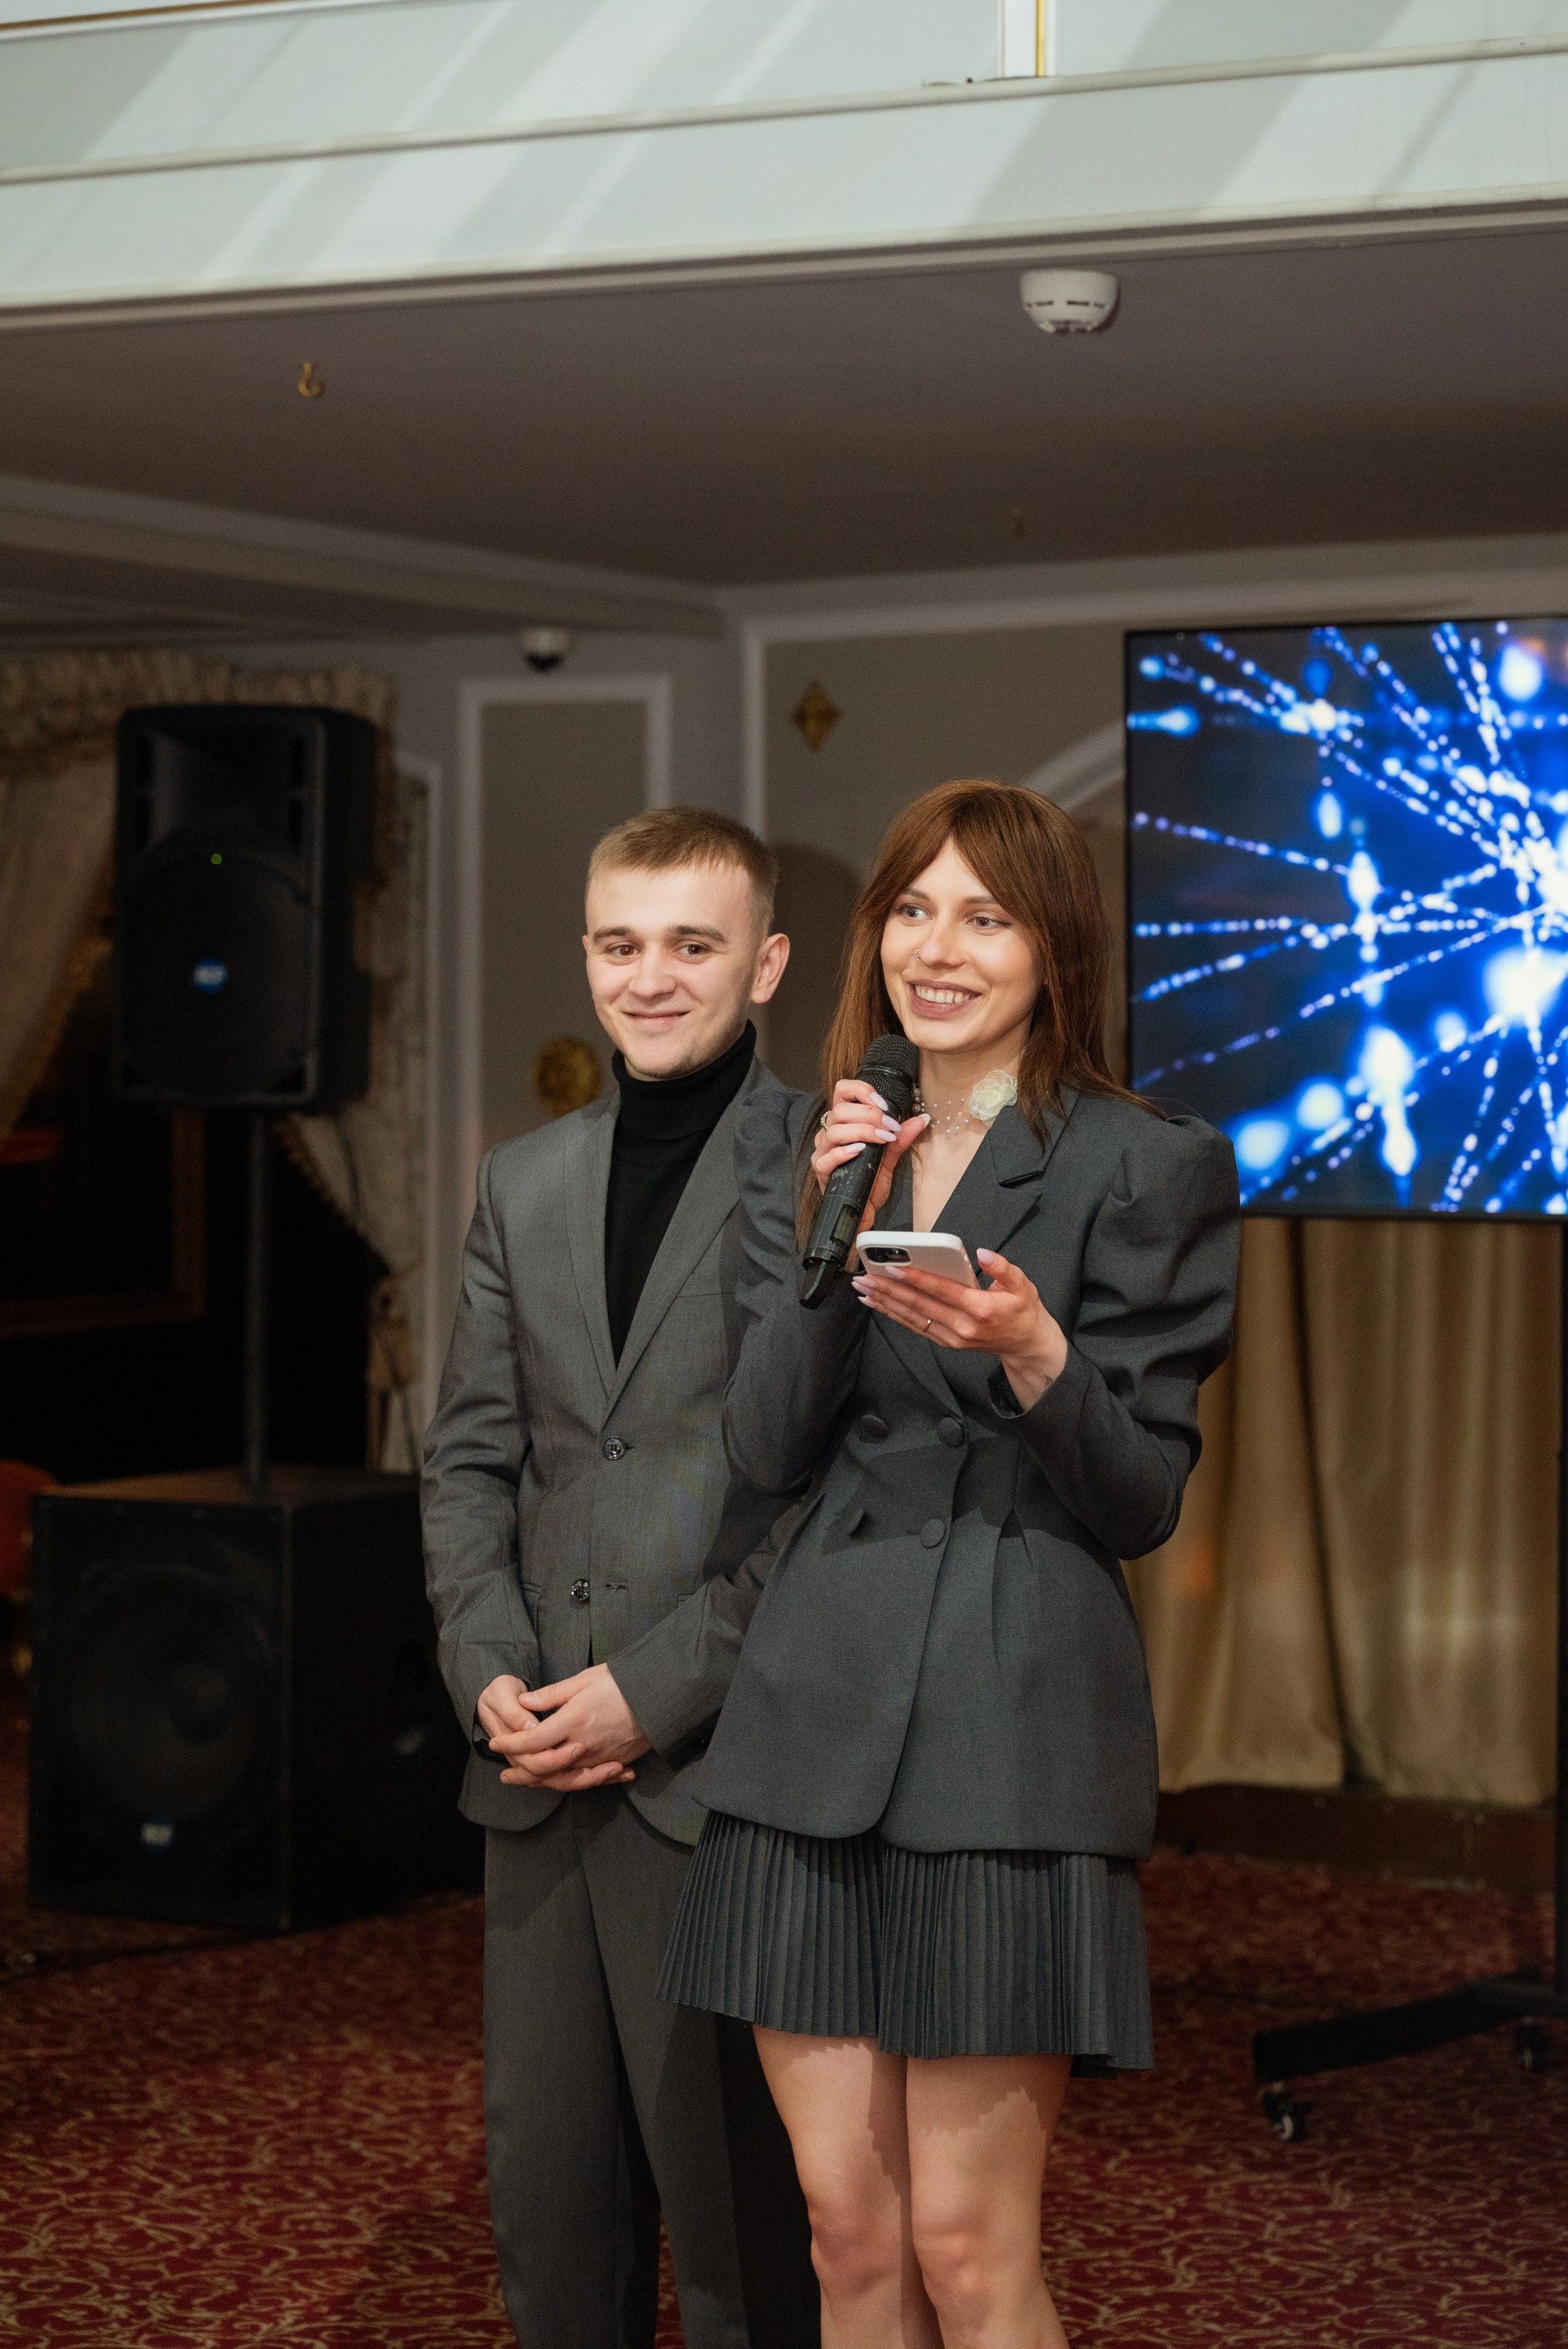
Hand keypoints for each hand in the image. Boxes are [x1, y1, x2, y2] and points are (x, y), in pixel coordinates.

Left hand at [488, 1662, 651, 1790]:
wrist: (662, 1695)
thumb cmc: (623, 1682)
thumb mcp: (585, 1679)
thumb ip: (553, 1694)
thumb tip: (524, 1702)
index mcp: (573, 1720)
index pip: (533, 1740)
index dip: (511, 1743)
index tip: (495, 1742)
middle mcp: (584, 1744)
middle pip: (544, 1768)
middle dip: (521, 1772)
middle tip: (503, 1774)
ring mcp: (600, 1757)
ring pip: (563, 1778)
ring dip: (541, 1782)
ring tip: (525, 1782)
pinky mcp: (614, 1762)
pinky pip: (586, 1780)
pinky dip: (569, 1782)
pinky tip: (559, 1781)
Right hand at [811, 1079, 928, 1235]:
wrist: (865, 1209)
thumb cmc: (871, 1180)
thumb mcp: (890, 1156)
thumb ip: (901, 1137)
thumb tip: (922, 1119)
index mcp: (844, 1122)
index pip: (843, 1091)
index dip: (861, 1091)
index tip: (883, 1104)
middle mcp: (830, 1132)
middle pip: (841, 1110)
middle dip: (870, 1115)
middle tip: (890, 1127)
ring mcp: (823, 1151)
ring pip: (835, 1131)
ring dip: (862, 1132)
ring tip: (882, 1140)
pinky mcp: (821, 1170)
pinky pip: (827, 1157)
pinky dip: (844, 1152)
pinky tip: (860, 1152)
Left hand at [850, 1246, 1067, 1409]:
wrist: (1025, 1345)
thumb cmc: (1023, 1311)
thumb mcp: (1023, 1285)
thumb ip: (1003, 1268)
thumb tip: (983, 1254)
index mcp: (979, 1308)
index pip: (941, 1290)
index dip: (916, 1278)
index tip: (893, 1267)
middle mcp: (962, 1326)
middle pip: (919, 1305)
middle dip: (889, 1290)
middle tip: (865, 1277)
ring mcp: (952, 1337)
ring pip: (912, 1318)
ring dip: (885, 1303)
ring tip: (863, 1290)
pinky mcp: (946, 1342)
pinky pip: (915, 1327)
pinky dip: (894, 1315)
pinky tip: (879, 1304)